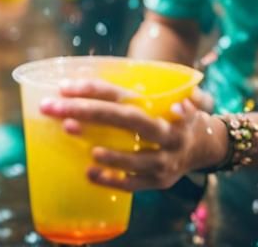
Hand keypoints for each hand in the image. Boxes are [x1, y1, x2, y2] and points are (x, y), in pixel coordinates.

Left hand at [39, 79, 223, 191]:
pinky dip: (112, 180)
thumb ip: (137, 87)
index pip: (122, 93)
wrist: (206, 145)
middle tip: (52, 107)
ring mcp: (165, 160)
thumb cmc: (170, 115)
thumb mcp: (161, 94)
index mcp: (162, 106)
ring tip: (76, 139)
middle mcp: (166, 132)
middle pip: (126, 119)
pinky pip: (135, 184)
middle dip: (87, 111)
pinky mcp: (160, 181)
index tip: (62, 86)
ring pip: (135, 157)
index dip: (92, 88)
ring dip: (106, 151)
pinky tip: (90, 173)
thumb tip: (90, 72)